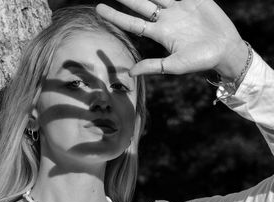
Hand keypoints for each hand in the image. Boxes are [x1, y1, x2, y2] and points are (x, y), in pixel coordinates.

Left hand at [96, 0, 248, 77]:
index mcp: (159, 33)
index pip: (132, 23)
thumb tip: (130, 71)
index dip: (115, 16)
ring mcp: (179, 7)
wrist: (225, 50)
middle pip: (141, 4)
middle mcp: (166, 19)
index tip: (98, 9)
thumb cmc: (200, 61)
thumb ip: (153, 66)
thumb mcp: (174, 66)